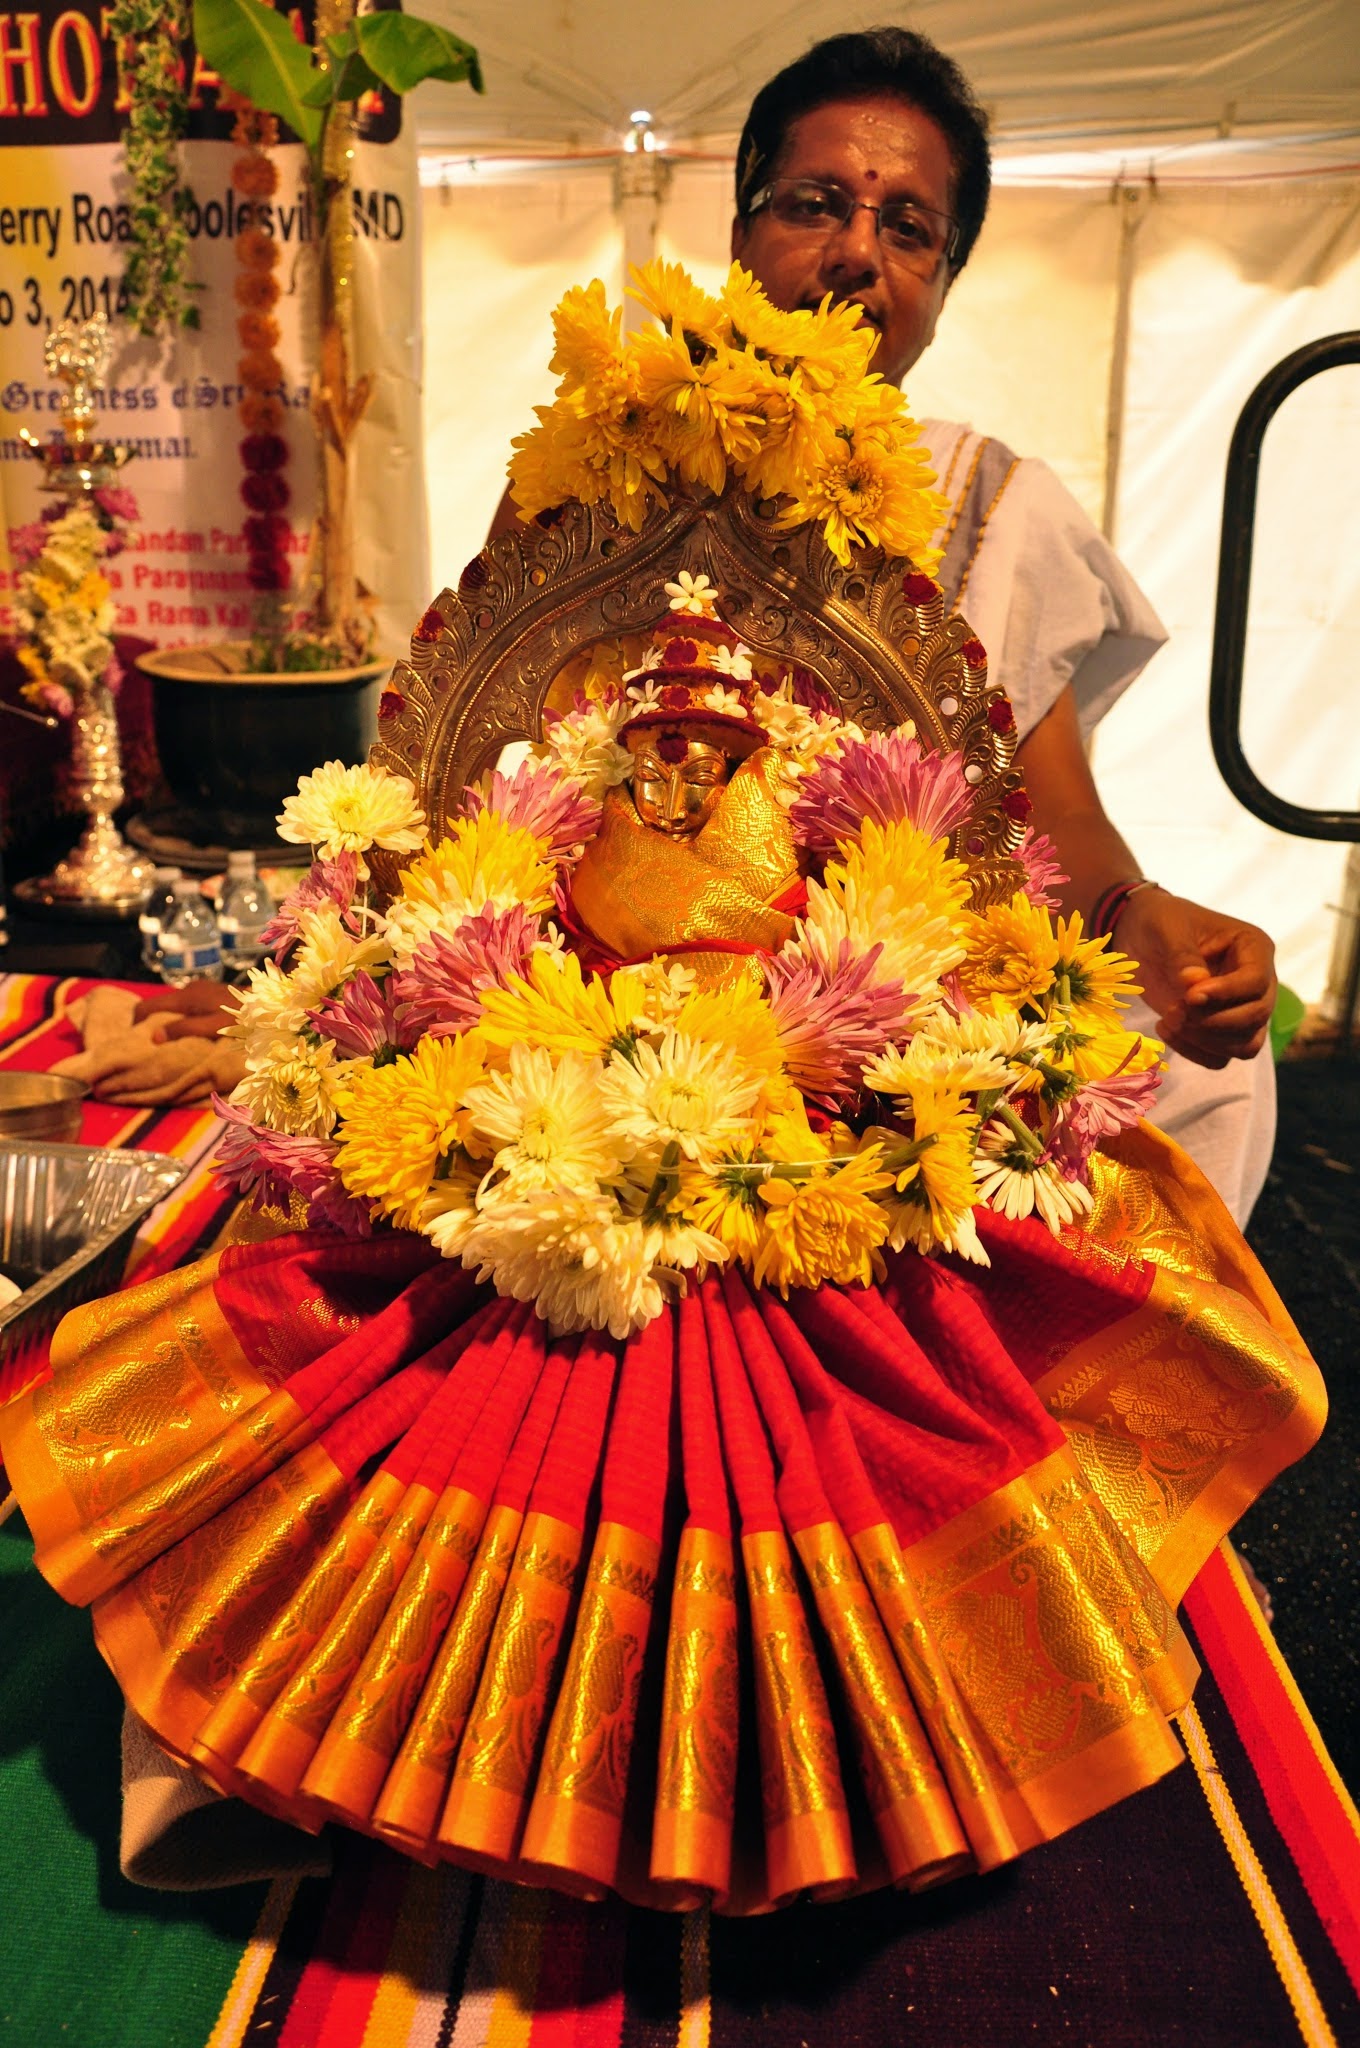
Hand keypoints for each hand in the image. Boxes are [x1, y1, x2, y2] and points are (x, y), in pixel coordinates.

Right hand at [132, 982, 238, 1042]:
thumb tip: (153, 1036)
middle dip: (150, 1020)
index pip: (148, 1005)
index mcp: (186, 997)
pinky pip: (185, 1003)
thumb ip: (183, 1030)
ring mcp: (199, 988)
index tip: (133, 1038)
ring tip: (167, 1038)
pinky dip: (179, 1015)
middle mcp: (189, 989)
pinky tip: (186, 1028)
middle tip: (148, 1042)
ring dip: (166, 1018)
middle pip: (159, 1003)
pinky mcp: (207, 992)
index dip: (136, 1020)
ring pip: (172, 1004)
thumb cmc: (239, 1019)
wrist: (264, 1005)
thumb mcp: (210, 1028)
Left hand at [1114, 888, 1275, 1067]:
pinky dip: (1196, 1053)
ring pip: (1246, 1044)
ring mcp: (1241, 1008)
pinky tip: (1166, 1030)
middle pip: (1257, 1016)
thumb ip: (1181, 955)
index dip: (1226, 994)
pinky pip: (1222, 1057)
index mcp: (1253, 947)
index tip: (1190, 997)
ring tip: (1168, 1019)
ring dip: (1205, 1041)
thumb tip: (1195, 983)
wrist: (1141, 935)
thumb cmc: (1160, 922)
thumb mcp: (1167, 927)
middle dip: (1213, 1022)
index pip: (1256, 981)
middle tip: (1175, 1011)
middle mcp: (1257, 981)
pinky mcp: (1220, 1029)